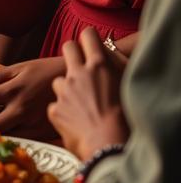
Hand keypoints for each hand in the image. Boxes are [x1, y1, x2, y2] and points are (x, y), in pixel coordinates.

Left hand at [48, 28, 128, 159]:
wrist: (111, 147)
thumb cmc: (128, 119)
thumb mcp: (129, 86)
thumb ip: (118, 64)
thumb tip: (108, 50)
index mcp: (99, 66)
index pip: (88, 36)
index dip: (89, 37)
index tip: (90, 42)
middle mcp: (78, 74)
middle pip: (68, 48)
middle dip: (72, 52)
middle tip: (80, 64)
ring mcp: (64, 91)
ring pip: (59, 80)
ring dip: (67, 89)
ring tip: (82, 106)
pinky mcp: (54, 109)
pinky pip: (57, 105)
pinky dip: (64, 112)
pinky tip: (76, 123)